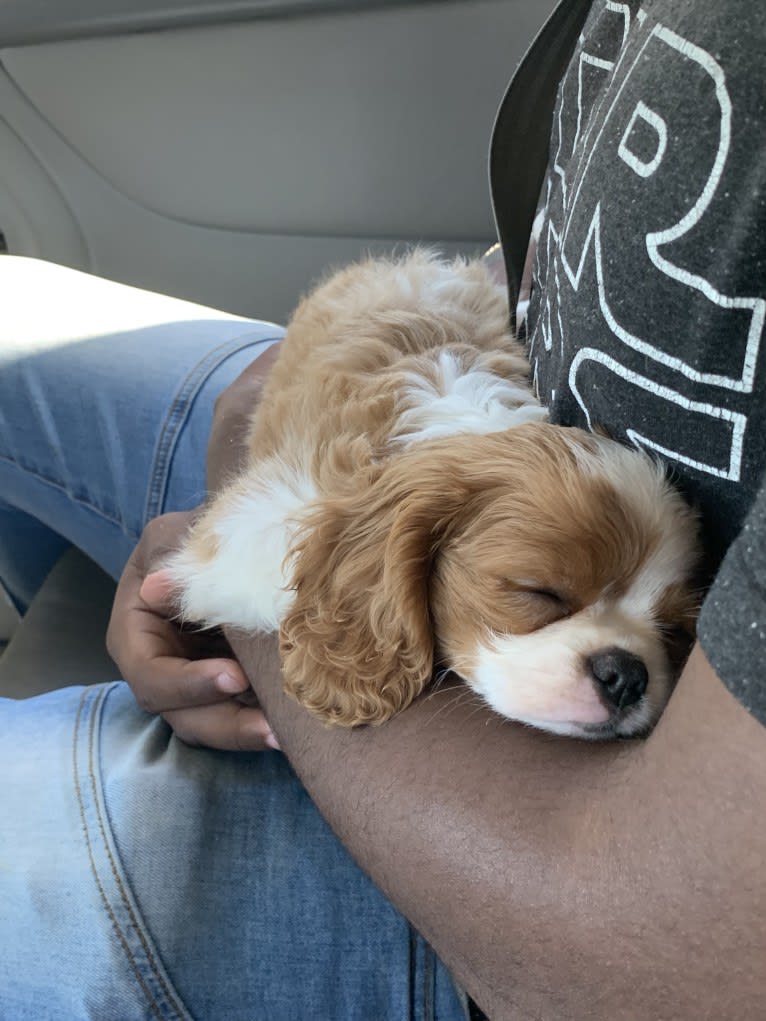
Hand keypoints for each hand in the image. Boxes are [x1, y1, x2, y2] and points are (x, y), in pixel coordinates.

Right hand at [107, 340, 283, 749]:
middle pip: (158, 692)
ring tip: (277, 735)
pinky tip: (282, 733)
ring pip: (187, 714)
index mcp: (149, 580)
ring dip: (228, 728)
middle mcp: (155, 621)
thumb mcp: (252, 455)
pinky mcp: (213, 671)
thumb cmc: (263, 495)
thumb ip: (250, 416)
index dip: (184, 670)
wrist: (278, 530)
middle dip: (208, 708)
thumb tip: (276, 356)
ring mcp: (182, 650)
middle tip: (263, 719)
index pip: (137, 647)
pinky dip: (242, 728)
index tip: (241, 674)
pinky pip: (215, 717)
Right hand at [107, 511, 279, 749]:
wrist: (224, 545)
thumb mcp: (171, 539)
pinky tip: (303, 721)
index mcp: (134, 637)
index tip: (235, 676)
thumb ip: (169, 561)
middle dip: (228, 725)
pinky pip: (246, 715)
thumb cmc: (188, 541)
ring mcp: (196, 686)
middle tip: (272, 727)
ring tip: (292, 733)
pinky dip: (270, 720)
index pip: (152, 676)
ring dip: (252, 732)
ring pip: (216, 726)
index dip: (190, 684)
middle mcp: (160, 672)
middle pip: (184, 716)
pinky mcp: (230, 691)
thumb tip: (157, 586)